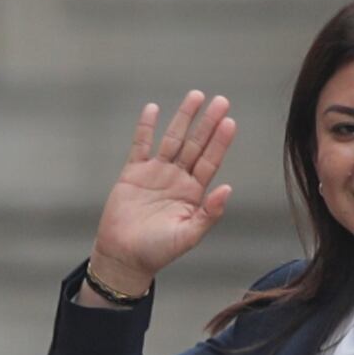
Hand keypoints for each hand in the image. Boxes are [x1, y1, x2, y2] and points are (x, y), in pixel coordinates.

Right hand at [89, 90, 237, 292]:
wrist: (123, 257)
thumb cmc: (157, 251)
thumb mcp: (188, 235)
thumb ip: (208, 213)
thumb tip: (227, 189)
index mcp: (193, 192)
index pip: (210, 161)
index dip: (220, 142)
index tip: (229, 122)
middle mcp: (177, 178)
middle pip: (195, 144)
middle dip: (207, 123)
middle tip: (221, 101)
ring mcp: (156, 173)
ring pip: (172, 139)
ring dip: (183, 118)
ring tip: (196, 96)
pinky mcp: (133, 174)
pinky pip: (140, 146)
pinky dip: (146, 128)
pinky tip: (153, 109)